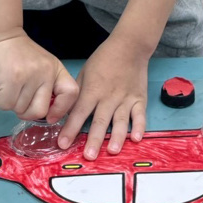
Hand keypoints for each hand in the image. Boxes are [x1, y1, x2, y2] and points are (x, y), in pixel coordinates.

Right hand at [0, 31, 78, 121]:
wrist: (3, 37)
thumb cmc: (21, 55)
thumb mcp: (43, 66)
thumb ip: (47, 86)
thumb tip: (47, 115)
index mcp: (56, 69)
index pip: (71, 93)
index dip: (61, 109)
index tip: (50, 116)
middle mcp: (46, 72)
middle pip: (40, 111)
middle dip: (26, 112)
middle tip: (18, 99)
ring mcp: (29, 75)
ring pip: (20, 110)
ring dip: (11, 103)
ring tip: (9, 86)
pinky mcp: (11, 79)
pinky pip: (5, 105)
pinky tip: (0, 87)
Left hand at [57, 35, 148, 159]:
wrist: (129, 46)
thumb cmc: (104, 59)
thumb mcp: (85, 72)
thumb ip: (78, 93)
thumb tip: (65, 112)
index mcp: (92, 89)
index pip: (79, 112)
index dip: (70, 129)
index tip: (62, 143)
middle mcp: (108, 96)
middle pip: (100, 120)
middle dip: (94, 139)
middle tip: (89, 156)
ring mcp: (125, 98)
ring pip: (120, 120)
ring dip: (116, 136)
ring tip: (112, 151)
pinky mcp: (139, 99)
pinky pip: (140, 115)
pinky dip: (139, 127)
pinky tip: (136, 138)